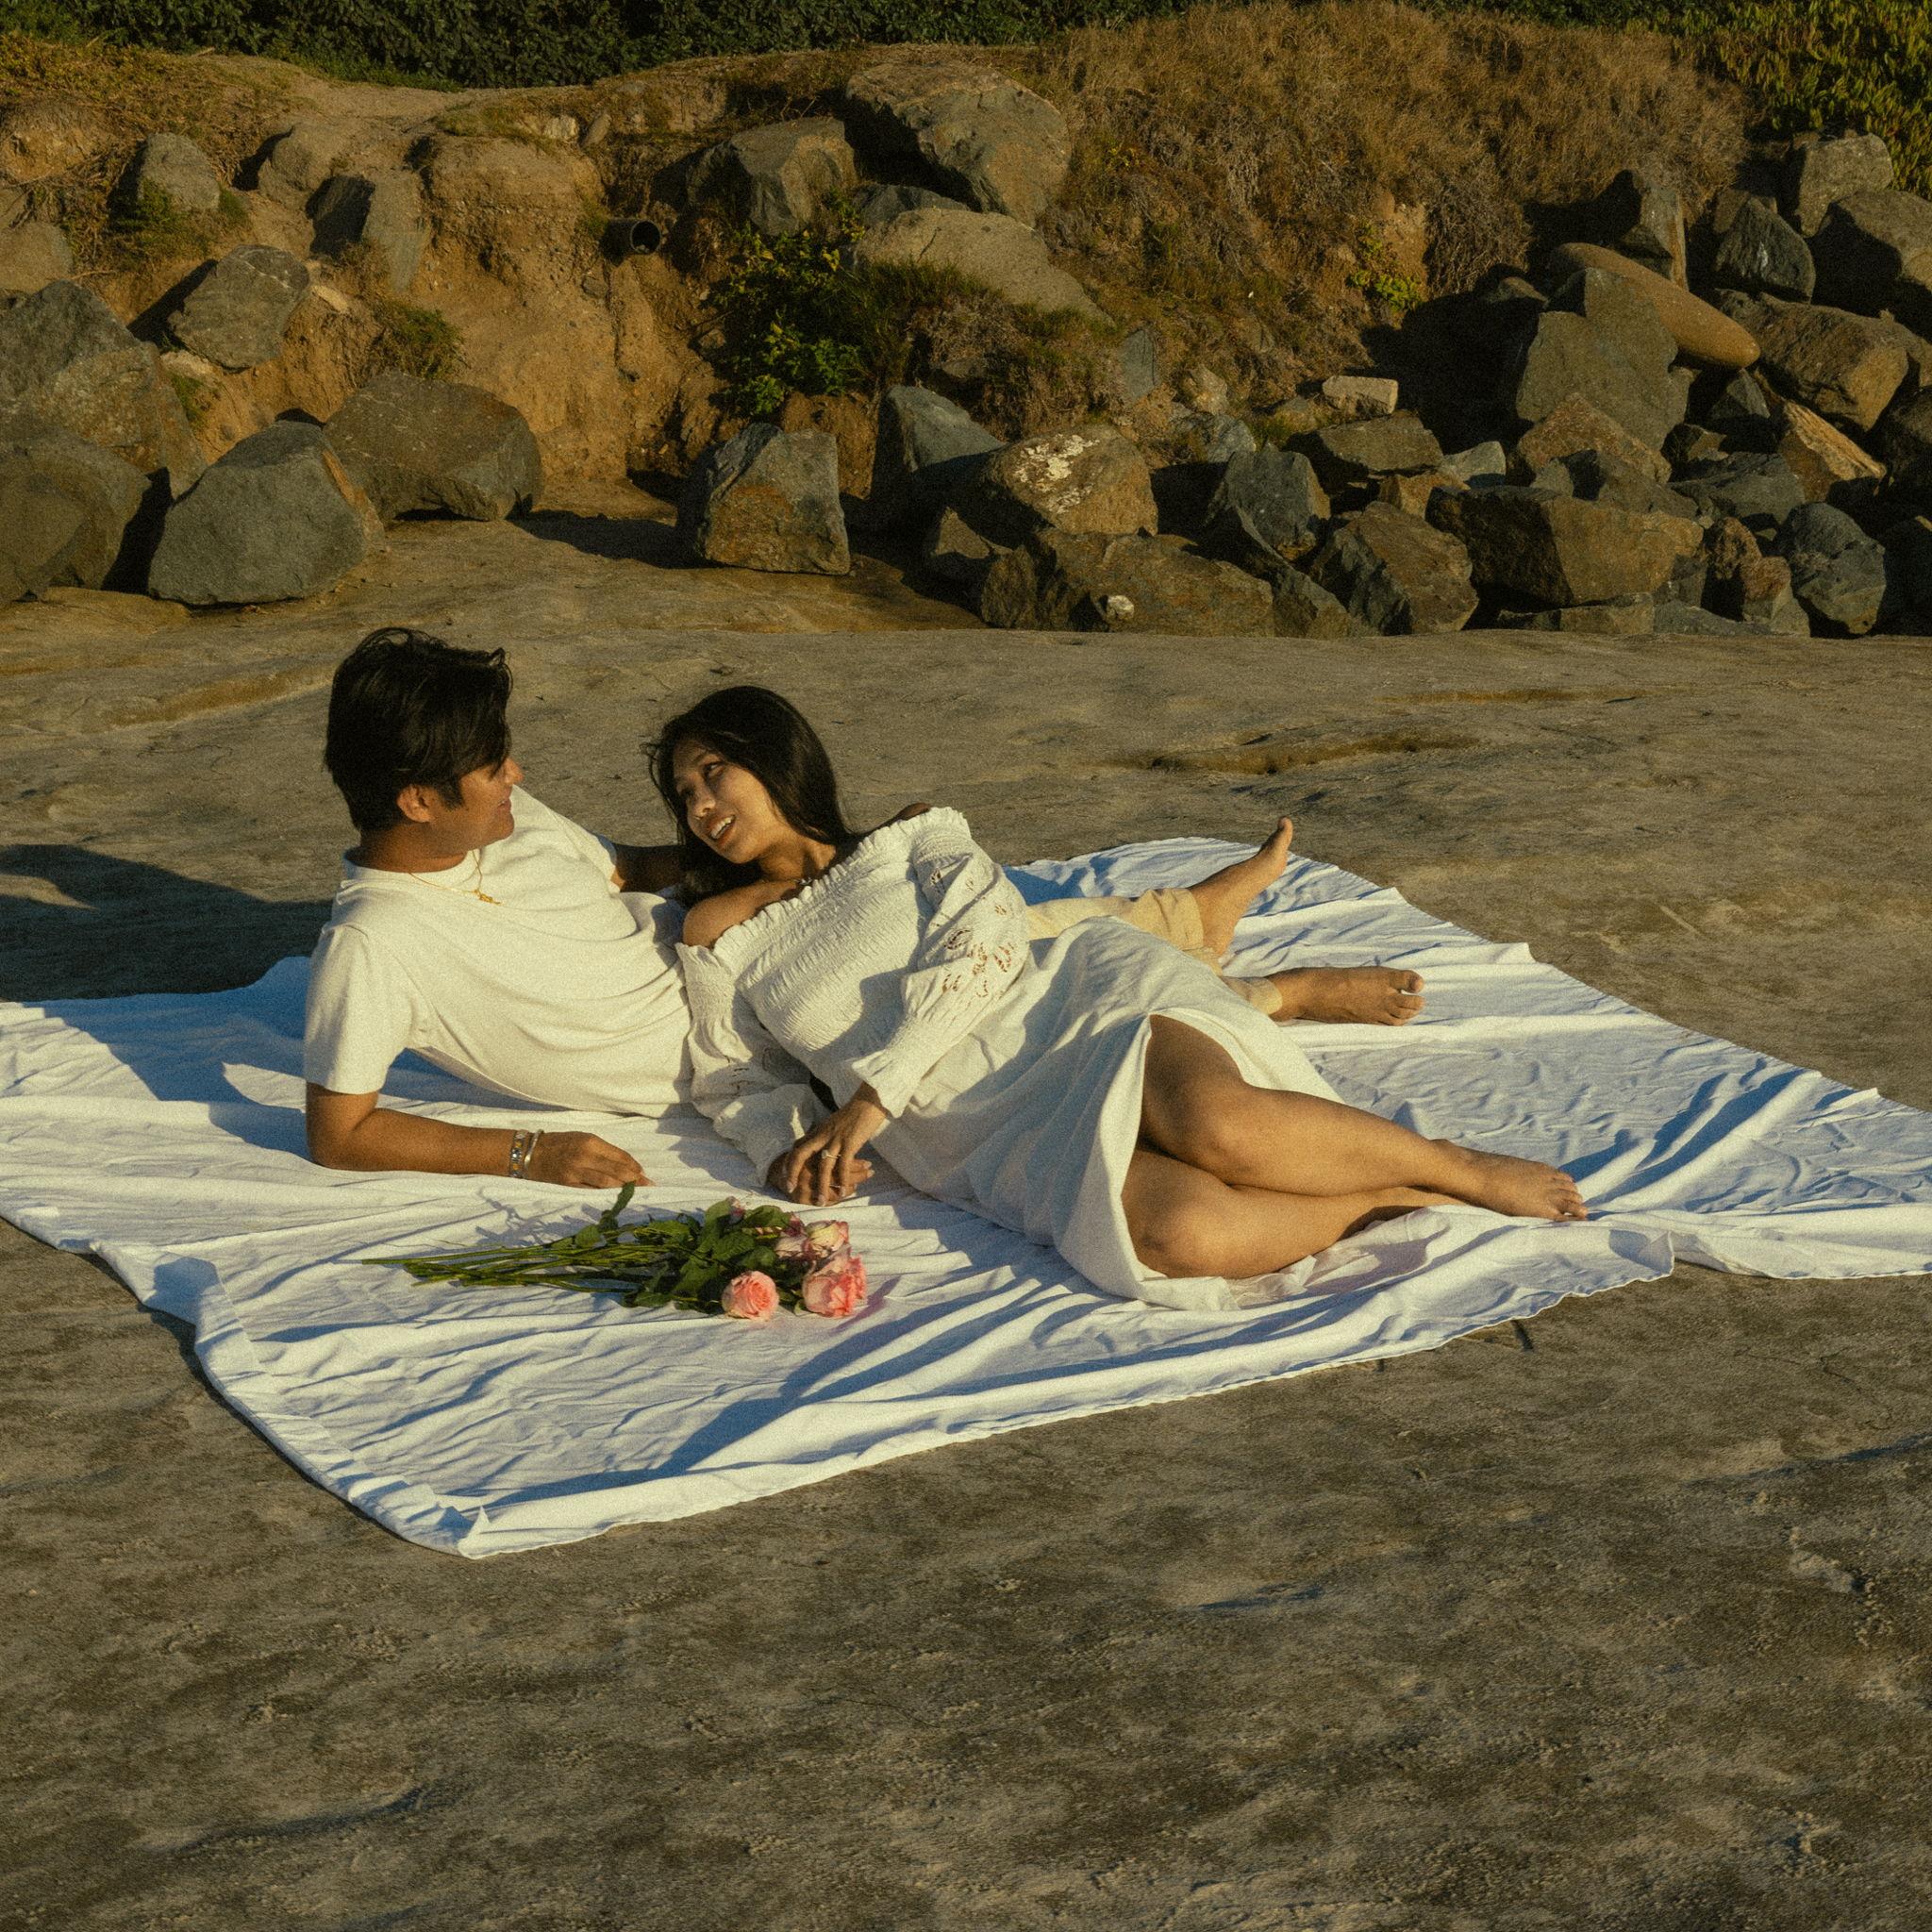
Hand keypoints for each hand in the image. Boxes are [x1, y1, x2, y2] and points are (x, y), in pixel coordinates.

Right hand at [526, 1131, 648, 1188]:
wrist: (532, 1153)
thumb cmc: (561, 1144)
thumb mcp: (583, 1138)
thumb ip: (604, 1150)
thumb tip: (628, 1164)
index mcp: (590, 1142)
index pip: (619, 1156)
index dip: (634, 1166)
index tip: (643, 1173)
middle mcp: (585, 1156)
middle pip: (616, 1170)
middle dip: (634, 1179)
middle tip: (648, 1186)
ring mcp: (576, 1172)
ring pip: (606, 1182)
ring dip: (623, 1189)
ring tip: (636, 1193)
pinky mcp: (568, 1185)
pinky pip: (591, 1191)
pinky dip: (605, 1194)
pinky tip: (615, 1197)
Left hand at [775, 1088, 888, 1204]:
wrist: (869, 1102)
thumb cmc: (854, 1114)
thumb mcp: (833, 1124)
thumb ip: (824, 1135)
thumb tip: (820, 1147)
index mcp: (818, 1131)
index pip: (797, 1146)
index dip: (789, 1161)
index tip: (784, 1174)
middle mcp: (823, 1135)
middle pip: (801, 1154)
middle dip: (793, 1172)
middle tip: (790, 1189)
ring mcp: (836, 1139)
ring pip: (824, 1166)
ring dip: (822, 1185)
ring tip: (820, 1201)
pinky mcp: (851, 1142)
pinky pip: (844, 1165)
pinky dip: (842, 1180)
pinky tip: (843, 1192)